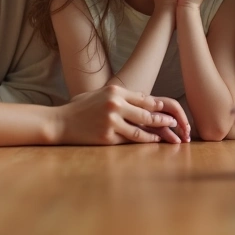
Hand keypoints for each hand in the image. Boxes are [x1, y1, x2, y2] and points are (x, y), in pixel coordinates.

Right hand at [57, 85, 185, 144]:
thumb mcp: (98, 94)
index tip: (167, 110)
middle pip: (146, 113)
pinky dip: (144, 142)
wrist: (59, 123)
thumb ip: (118, 95)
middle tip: (175, 123)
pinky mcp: (107, 137)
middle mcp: (114, 105)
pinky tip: (151, 142)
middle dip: (163, 119)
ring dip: (157, 132)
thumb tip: (141, 97)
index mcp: (114, 92)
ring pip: (141, 129)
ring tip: (168, 135)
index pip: (143, 98)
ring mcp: (111, 121)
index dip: (158, 105)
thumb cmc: (78, 108)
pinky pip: (130, 141)